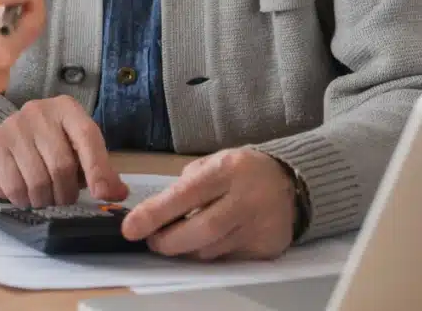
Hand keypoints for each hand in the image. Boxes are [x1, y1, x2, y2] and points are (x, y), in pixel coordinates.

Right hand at [0, 95, 127, 207]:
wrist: (13, 138)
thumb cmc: (55, 146)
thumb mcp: (81, 152)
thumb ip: (102, 171)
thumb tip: (117, 193)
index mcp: (67, 109)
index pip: (87, 136)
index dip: (97, 169)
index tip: (102, 195)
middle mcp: (38, 111)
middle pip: (61, 165)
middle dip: (66, 193)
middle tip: (64, 199)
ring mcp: (12, 125)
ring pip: (37, 180)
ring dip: (44, 200)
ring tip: (45, 197)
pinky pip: (13, 186)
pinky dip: (23, 199)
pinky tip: (25, 195)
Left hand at [121, 148, 298, 259]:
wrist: (292, 182)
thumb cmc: (241, 171)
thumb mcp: (212, 162)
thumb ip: (185, 185)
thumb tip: (153, 214)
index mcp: (226, 170)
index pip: (184, 195)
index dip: (154, 214)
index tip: (130, 228)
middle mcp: (246, 199)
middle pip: (200, 230)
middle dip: (168, 241)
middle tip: (153, 241)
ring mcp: (260, 226)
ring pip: (212, 250)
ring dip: (188, 249)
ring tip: (180, 237)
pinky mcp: (267, 247)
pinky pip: (228, 258)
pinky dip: (211, 252)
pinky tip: (209, 240)